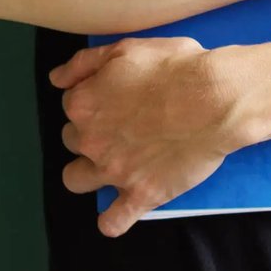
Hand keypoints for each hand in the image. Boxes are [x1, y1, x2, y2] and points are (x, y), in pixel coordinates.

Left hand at [50, 36, 251, 236]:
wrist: (214, 98)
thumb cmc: (174, 66)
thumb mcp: (124, 48)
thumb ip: (83, 63)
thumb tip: (55, 79)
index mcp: (83, 104)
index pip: (71, 106)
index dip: (93, 101)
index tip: (115, 100)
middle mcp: (90, 140)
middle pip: (72, 141)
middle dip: (91, 134)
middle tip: (122, 126)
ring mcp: (114, 171)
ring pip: (76, 180)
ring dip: (87, 173)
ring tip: (112, 164)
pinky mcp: (141, 195)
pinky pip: (113, 222)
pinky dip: (112, 220)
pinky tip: (119, 212)